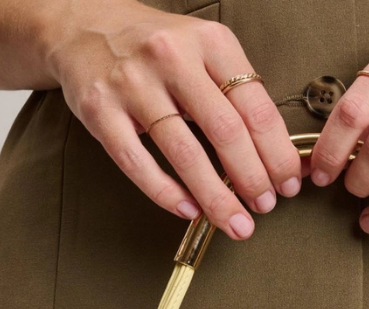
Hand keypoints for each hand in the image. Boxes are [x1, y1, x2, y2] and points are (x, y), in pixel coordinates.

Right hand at [41, 0, 301, 238]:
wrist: (81, 25)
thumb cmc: (156, 48)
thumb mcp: (204, 50)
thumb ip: (239, 94)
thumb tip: (282, 156)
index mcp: (209, 40)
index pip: (255, 106)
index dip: (277, 153)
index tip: (288, 185)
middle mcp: (171, 57)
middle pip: (225, 131)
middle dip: (252, 178)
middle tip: (265, 207)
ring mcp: (132, 83)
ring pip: (184, 153)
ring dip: (215, 198)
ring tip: (236, 223)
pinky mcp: (99, 109)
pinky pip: (138, 162)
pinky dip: (166, 193)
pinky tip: (189, 211)